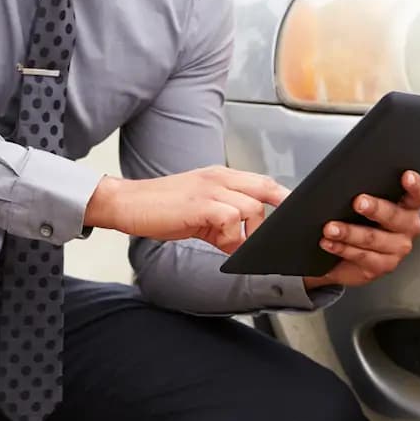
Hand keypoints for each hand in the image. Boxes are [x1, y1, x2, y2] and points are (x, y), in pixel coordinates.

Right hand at [85, 165, 288, 253]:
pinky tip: (219, 244)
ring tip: (232, 244)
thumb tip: (242, 244)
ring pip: (252, 207)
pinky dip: (232, 237)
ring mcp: (210, 189)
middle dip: (279, 210)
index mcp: (220, 176)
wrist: (128, 203)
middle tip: (278, 233)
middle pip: (266, 187)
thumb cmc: (161, 208)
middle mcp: (219, 177)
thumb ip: (223, 224)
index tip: (292, 214)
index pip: (262, 180)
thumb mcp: (199, 213)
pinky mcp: (200, 204)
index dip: (280, 196)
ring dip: (249, 231)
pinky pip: (232, 219)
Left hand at [303, 170, 419, 290]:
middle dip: (376, 209)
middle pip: (397, 217)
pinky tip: (328, 242)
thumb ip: (362, 185)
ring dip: (350, 233)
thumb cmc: (354, 215)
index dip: (415, 185)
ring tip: (330, 227)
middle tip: (358, 201)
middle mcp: (408, 227)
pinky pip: (361, 258)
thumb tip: (346, 170)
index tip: (404, 175)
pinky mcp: (380, 267)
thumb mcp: (358, 197)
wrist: (342, 248)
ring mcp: (396, 250)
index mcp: (408, 205)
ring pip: (375, 240)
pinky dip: (342, 249)